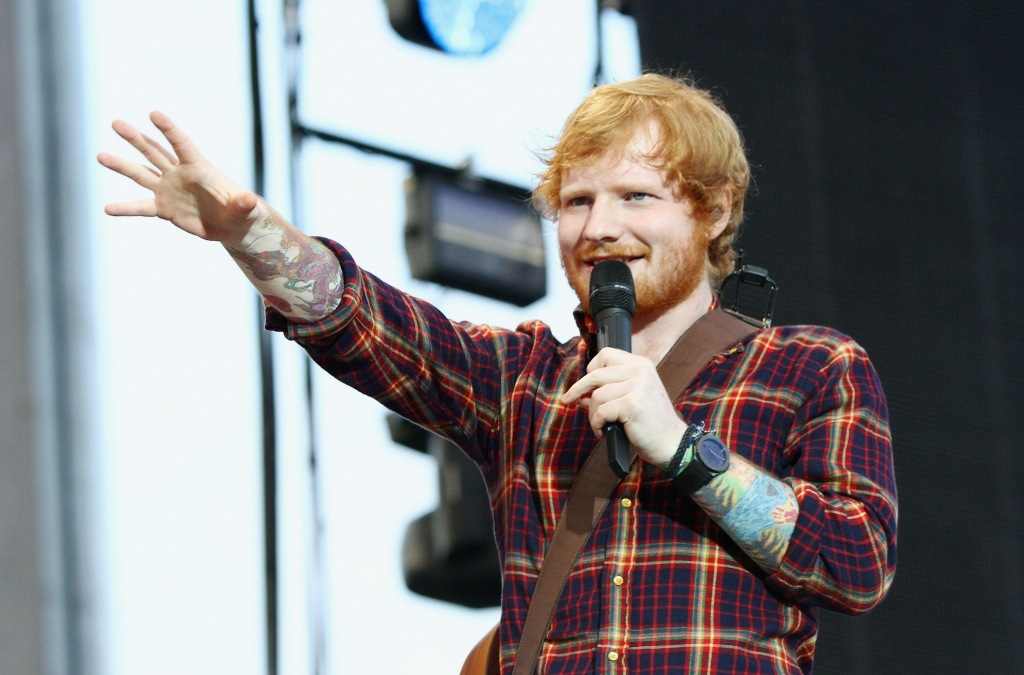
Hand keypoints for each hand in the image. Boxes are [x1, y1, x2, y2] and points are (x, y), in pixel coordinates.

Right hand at [97, 111, 258, 246]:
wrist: (231, 224)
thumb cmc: (240, 210)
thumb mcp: (244, 207)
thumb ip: (244, 202)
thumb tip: (251, 200)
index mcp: (198, 168)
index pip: (181, 144)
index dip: (168, 129)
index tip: (153, 113)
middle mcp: (179, 174)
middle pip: (154, 152)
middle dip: (136, 138)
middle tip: (116, 123)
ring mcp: (168, 190)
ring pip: (141, 174)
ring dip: (121, 165)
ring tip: (100, 156)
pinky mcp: (164, 208)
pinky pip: (141, 207)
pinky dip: (125, 208)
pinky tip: (108, 209)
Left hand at [561, 348, 686, 465]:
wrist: (671, 442)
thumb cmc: (650, 423)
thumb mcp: (631, 399)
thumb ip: (609, 391)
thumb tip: (581, 394)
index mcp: (641, 364)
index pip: (606, 354)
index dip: (591, 368)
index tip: (585, 383)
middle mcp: (640, 371)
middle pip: (596, 373)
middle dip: (578, 389)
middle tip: (569, 400)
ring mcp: (637, 386)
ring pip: (597, 395)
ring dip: (592, 413)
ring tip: (600, 425)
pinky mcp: (632, 404)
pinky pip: (601, 411)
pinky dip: (597, 424)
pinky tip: (603, 432)